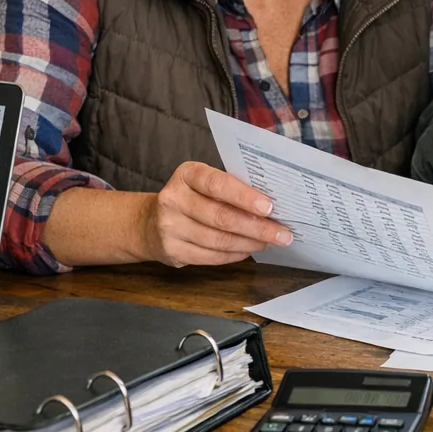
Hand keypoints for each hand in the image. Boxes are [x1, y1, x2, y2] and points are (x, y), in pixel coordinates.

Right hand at [139, 161, 293, 266]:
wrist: (149, 222)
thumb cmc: (192, 198)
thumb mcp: (204, 183)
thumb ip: (231, 188)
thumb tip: (271, 206)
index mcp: (187, 174)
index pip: (218, 184)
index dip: (245, 197)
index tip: (269, 207)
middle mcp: (173, 199)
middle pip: (221, 217)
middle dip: (257, 227)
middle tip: (282, 234)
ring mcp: (169, 227)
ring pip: (218, 240)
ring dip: (249, 243)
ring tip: (269, 242)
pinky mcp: (171, 250)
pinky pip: (210, 257)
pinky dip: (235, 255)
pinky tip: (248, 250)